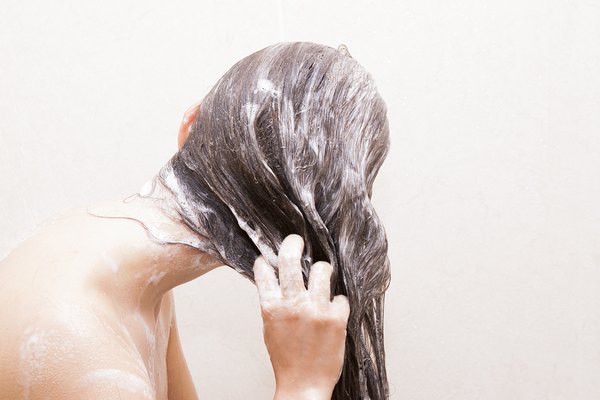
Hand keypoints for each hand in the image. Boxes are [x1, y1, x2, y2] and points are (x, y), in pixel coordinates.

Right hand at [253, 234, 349, 399]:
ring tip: (323, 275)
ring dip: (323, 270)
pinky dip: (338, 302)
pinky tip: (334, 311)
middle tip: (297, 241)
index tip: (267, 256)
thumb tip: (276, 279)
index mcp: (271, 307)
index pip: (264, 271)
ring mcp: (316, 310)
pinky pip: (341, 296)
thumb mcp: (271, 328)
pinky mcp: (336, 318)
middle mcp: (293, 305)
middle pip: (290, 259)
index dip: (265, 261)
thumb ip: (274, 304)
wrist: (304, 385)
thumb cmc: (286, 359)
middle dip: (293, 244)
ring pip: (322, 269)